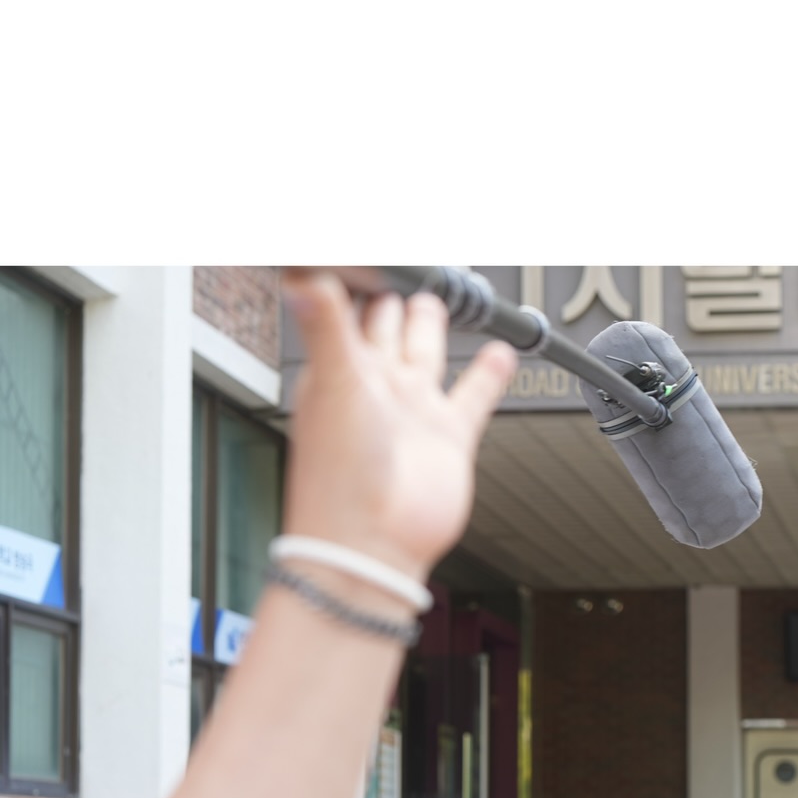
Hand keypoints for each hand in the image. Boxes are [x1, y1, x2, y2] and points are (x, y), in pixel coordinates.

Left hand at [280, 273, 517, 584]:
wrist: (372, 544)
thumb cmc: (338, 476)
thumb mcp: (332, 383)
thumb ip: (324, 324)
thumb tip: (297, 271)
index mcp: (340, 368)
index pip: (347, 308)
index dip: (355, 277)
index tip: (368, 253)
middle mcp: (376, 386)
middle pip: (387, 325)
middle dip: (394, 294)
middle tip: (404, 266)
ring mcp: (413, 410)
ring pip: (426, 352)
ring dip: (431, 325)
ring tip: (439, 296)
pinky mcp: (449, 436)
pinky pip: (472, 394)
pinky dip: (489, 373)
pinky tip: (500, 352)